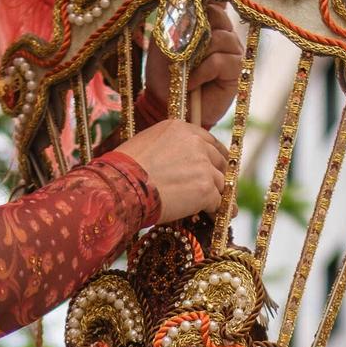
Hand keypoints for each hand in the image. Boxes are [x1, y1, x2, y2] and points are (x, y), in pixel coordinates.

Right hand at [113, 119, 227, 221]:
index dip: (214, 155)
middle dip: (221, 174)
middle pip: (219, 160)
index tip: (216, 165)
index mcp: (180, 129)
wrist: (120, 188)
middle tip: (222, 188)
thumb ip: (166, 149)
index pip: (207, 140)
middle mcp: (195, 143)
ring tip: (224, 207)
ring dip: (222, 195)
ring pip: (220, 182)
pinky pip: (219, 202)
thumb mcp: (144, 146)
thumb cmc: (122, 171)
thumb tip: (171, 164)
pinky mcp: (205, 189)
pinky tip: (218, 217)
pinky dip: (219, 211)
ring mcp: (203, 166)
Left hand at [142, 2, 244, 125]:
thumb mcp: (162, 42)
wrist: (167, 104)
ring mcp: (233, 52)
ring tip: (185, 71)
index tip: (183, 18)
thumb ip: (173, 20)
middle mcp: (225, 35)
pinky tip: (191, 83)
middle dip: (197, 30)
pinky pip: (220, 61)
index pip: (213, 2)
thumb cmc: (164, 73)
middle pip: (219, 16)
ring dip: (197, 55)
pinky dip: (201, 71)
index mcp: (209, 25)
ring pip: (220, 38)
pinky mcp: (235, 71)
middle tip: (182, 49)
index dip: (200, 5)